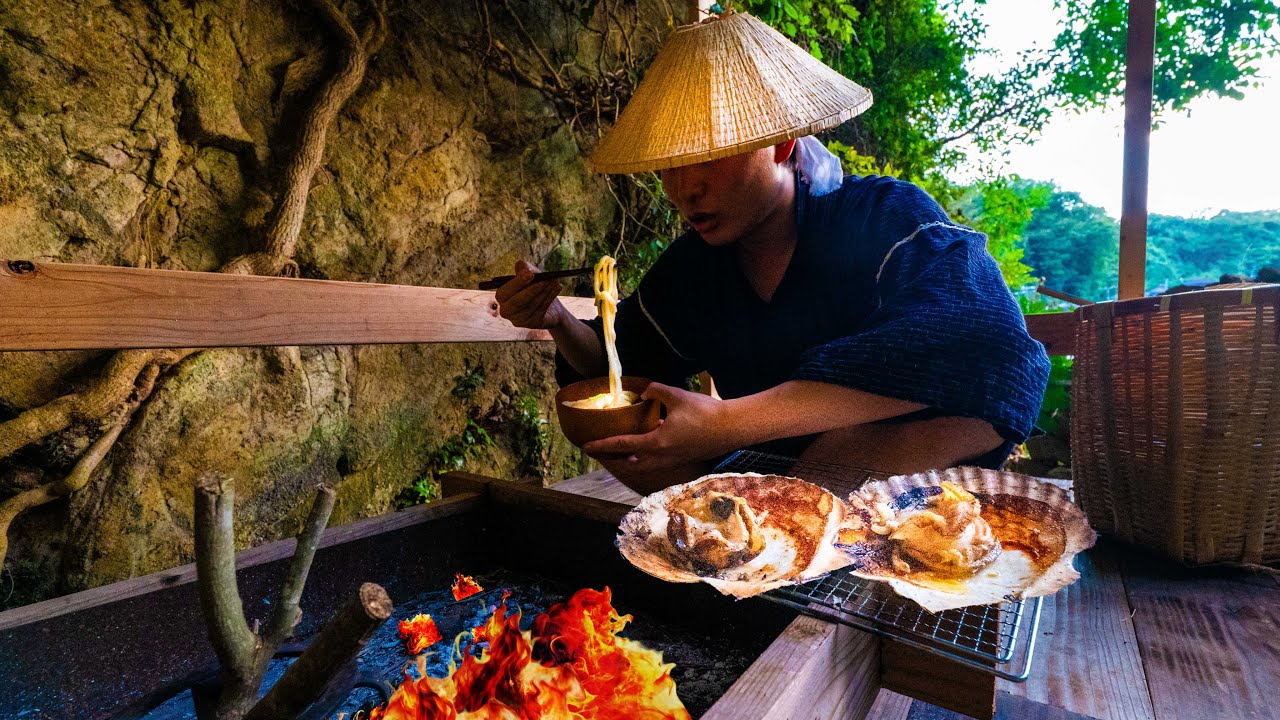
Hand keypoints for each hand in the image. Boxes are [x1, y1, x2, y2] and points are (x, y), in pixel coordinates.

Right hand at [494, 260, 570, 329]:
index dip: (517, 283)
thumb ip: (524, 268)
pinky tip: (557, 288)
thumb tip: (524, 269)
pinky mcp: (530, 324)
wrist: (549, 303)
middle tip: (544, 280)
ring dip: (544, 292)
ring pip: (531, 306)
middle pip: (518, 301)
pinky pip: (540, 310)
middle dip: (532, 289)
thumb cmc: (535, 284)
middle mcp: (506, 310)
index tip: (530, 274)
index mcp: (501, 296)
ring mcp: (517, 319)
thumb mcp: (530, 272)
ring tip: (554, 281)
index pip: (505, 292)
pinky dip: (550, 298)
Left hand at [582, 382, 743, 473]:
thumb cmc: (705, 412)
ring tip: (622, 454)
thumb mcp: (676, 395)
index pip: (623, 445)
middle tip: (601, 454)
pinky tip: (649, 446)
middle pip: (631, 464)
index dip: (603, 445)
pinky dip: (648, 458)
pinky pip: (659, 462)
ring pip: (646, 466)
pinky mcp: (684, 458)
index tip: (586, 447)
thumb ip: (656, 391)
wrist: (733, 427)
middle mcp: (663, 456)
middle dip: (614, 460)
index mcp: (657, 442)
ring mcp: (675, 460)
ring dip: (631, 462)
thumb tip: (645, 392)